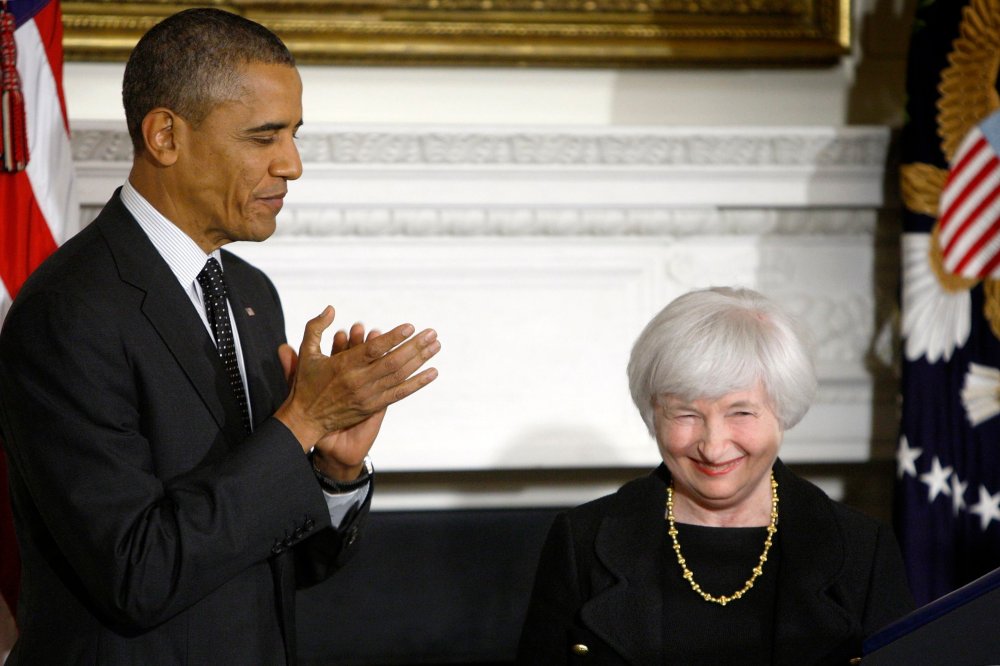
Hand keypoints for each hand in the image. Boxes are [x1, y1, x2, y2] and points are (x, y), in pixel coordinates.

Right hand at [274, 306, 439, 455]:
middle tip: (432, 333)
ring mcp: (367, 395)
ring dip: (420, 360)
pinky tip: (432, 373)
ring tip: (436, 346)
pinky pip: (399, 394)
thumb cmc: (306, 383)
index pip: (373, 350)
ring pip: (399, 376)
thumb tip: (330, 308)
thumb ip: (316, 328)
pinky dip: (417, 383)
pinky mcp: (373, 406)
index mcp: (343, 365)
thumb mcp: (307, 353)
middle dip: (415, 346)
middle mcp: (358, 381)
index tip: (410, 327)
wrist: (306, 420)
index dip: (393, 338)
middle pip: (393, 362)